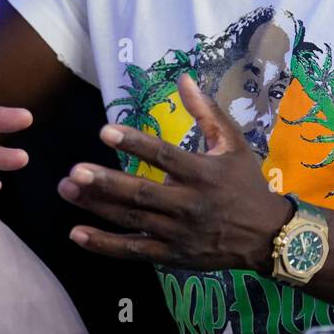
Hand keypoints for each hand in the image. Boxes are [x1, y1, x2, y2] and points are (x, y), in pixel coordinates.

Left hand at [59, 73, 293, 269]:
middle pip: (141, 193)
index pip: (164, 156)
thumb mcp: (232, 143)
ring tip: (66, 190)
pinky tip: (77, 233)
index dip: (135, 143)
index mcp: (203, 173)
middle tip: (74, 171)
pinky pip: (134, 251)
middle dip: (105, 183)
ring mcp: (179, 233)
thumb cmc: (246, 183)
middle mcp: (189, 204)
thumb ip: (207, 111)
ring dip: (96, 207)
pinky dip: (105, 245)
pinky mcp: (172, 255)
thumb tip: (183, 78)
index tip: (105, 131)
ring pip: (132, 220)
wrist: (267, 235)